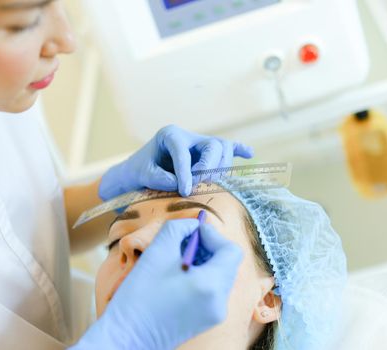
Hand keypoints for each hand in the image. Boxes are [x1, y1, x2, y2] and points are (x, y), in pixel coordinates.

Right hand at [71, 219, 242, 349]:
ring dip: (203, 262)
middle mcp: (219, 302)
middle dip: (208, 248)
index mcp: (212, 285)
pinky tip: (175, 278)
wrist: (126, 336)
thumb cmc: (139, 295)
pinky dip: (199, 278)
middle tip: (183, 243)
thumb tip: (193, 226)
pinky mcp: (204, 321)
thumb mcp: (158, 251)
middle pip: (227, 263)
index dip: (213, 236)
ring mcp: (214, 315)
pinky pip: (211, 291)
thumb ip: (179, 228)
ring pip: (219, 276)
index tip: (192, 233)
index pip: (231, 251)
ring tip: (176, 261)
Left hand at [99, 125, 253, 199]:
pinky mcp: (205, 154)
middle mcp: (188, 137)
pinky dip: (239, 150)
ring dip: (220, 167)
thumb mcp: (143, 175)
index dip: (186, 172)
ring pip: (222, 149)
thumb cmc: (138, 172)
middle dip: (209, 167)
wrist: (137, 173)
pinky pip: (228, 148)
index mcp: (170, 135)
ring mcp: (199, 144)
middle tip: (198, 184)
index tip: (185, 191)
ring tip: (207, 182)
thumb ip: (160, 178)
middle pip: (212, 145)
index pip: (183, 151)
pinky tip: (249, 153)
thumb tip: (182, 184)